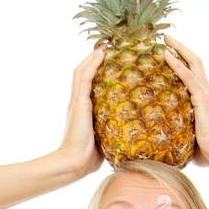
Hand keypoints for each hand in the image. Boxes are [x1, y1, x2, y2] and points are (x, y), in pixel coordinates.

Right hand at [56, 47, 105, 179]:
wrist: (75, 162)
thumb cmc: (89, 157)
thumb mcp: (105, 139)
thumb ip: (113, 131)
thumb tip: (134, 134)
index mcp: (84, 110)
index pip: (90, 85)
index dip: (98, 72)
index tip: (111, 62)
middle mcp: (79, 102)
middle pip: (85, 74)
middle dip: (95, 60)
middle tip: (109, 47)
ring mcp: (77, 101)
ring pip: (82, 71)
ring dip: (93, 57)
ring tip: (105, 46)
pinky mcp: (78, 102)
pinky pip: (84, 77)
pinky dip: (92, 63)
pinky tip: (101, 54)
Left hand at [162, 36, 208, 167]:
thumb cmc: (207, 152)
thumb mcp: (189, 138)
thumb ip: (180, 132)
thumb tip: (163, 140)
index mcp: (203, 100)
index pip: (193, 74)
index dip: (183, 62)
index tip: (170, 53)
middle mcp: (205, 92)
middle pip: (194, 62)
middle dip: (180, 48)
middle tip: (166, 38)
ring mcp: (204, 93)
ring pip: (192, 63)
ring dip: (178, 49)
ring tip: (165, 39)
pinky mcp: (202, 98)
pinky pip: (188, 77)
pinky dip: (177, 65)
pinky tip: (166, 55)